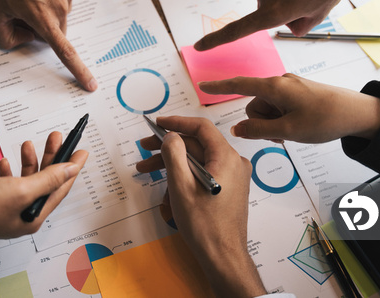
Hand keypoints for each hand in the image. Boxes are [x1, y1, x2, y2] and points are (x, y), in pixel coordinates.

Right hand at [0, 134, 88, 241]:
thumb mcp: (22, 190)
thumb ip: (49, 179)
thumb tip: (71, 169)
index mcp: (34, 216)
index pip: (61, 188)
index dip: (72, 167)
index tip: (80, 151)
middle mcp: (23, 214)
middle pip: (45, 181)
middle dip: (51, 157)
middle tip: (55, 138)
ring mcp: (6, 209)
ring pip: (26, 180)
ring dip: (29, 161)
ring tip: (28, 144)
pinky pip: (7, 184)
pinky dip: (9, 171)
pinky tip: (6, 162)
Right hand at [136, 116, 265, 297]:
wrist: (222, 257)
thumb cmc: (205, 226)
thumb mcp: (181, 187)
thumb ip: (174, 155)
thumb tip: (171, 136)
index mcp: (227, 158)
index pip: (201, 128)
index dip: (177, 123)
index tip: (157, 123)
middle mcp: (234, 163)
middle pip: (197, 145)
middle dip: (169, 147)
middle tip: (145, 150)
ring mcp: (233, 176)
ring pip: (199, 160)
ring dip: (173, 163)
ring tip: (148, 170)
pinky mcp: (229, 188)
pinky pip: (204, 173)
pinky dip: (185, 176)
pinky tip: (169, 187)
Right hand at [199, 75, 379, 142]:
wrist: (358, 113)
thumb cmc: (325, 119)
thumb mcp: (287, 130)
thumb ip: (258, 131)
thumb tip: (236, 130)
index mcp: (274, 87)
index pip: (239, 85)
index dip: (219, 87)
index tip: (203, 85)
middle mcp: (280, 83)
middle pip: (254, 104)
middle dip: (260, 122)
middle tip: (281, 136)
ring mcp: (291, 87)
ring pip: (267, 108)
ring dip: (273, 124)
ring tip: (293, 133)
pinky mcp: (299, 93)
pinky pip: (280, 107)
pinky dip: (282, 120)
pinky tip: (298, 128)